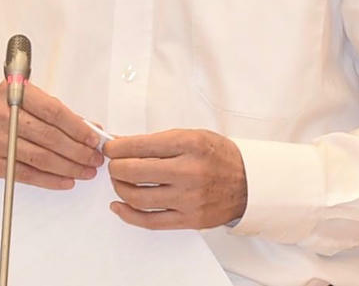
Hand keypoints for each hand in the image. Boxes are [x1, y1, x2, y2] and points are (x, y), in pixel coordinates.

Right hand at [0, 79, 104, 188]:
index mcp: (15, 92)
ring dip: (68, 167)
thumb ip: (60, 113)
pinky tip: (66, 180)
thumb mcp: (30, 101)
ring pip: (40, 158)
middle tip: (94, 158)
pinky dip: (50, 179)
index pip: (53, 111)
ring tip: (85, 171)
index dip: (77, 127)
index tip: (93, 138)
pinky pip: (27, 175)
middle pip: (49, 136)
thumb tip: (92, 129)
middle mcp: (3, 115)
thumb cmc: (8, 113)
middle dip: (77, 150)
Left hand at [105, 129, 246, 229]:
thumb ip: (156, 142)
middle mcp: (188, 171)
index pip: (140, 145)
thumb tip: (121, 144)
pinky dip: (128, 215)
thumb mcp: (190, 136)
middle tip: (113, 164)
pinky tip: (119, 206)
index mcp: (189, 144)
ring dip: (119, 188)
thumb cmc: (218, 155)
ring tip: (119, 181)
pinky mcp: (189, 219)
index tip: (109, 148)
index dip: (116, 147)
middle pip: (134, 171)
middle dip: (115, 167)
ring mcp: (188, 198)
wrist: (249, 181)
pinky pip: (150, 221)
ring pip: (138, 197)